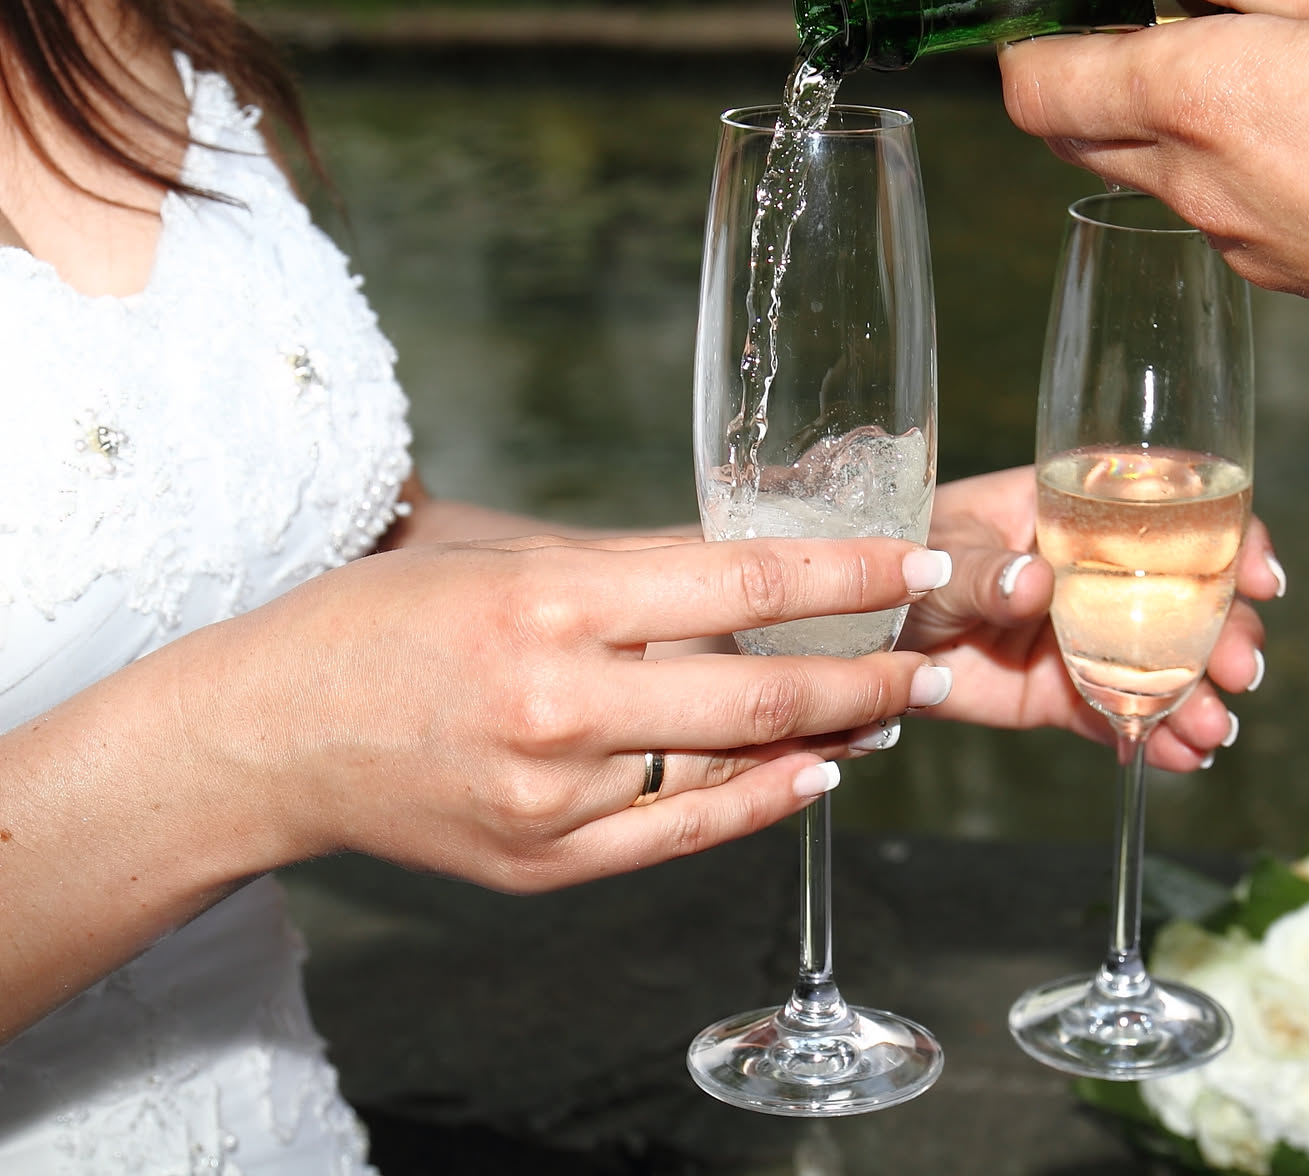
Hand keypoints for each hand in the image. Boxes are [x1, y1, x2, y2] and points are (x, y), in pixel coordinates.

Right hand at [191, 533, 952, 891]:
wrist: (262, 735)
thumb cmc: (379, 620)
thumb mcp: (503, 556)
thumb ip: (632, 562)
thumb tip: (759, 559)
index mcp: (552, 601)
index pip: (744, 582)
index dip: (852, 572)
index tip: (921, 561)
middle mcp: (561, 702)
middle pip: (763, 690)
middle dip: (872, 671)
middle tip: (937, 651)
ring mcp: (556, 795)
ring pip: (736, 765)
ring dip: (833, 737)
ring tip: (894, 707)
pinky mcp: (547, 863)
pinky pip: (687, 836)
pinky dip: (764, 803)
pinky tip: (817, 773)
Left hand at [898, 466, 1282, 771]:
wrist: (852, 638)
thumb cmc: (893, 564)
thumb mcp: (933, 556)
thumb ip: (981, 571)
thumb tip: (1034, 579)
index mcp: (1071, 510)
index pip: (1170, 509)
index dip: (1228, 537)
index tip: (1258, 576)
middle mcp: (1094, 570)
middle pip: (1188, 594)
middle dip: (1225, 633)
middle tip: (1238, 671)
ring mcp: (1085, 635)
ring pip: (1165, 663)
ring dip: (1200, 695)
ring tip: (1211, 731)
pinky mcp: (1064, 694)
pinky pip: (1122, 715)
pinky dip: (1157, 738)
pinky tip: (1183, 757)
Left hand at [1000, 0, 1308, 360]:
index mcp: (1205, 99)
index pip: (1043, 83)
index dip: (1030, 32)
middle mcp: (1201, 183)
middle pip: (1080, 133)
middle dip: (1087, 68)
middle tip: (1159, 3)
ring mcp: (1243, 241)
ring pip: (1154, 169)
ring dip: (1171, 112)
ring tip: (1264, 51)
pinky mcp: (1290, 277)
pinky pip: (1221, 209)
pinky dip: (1230, 160)